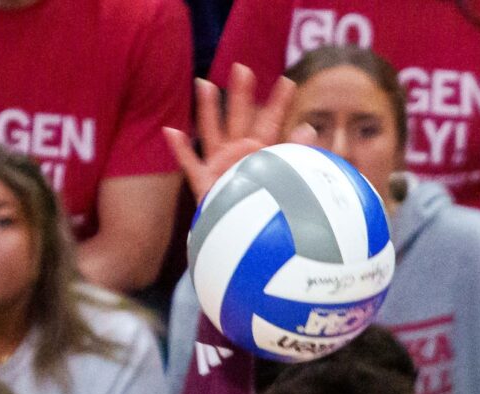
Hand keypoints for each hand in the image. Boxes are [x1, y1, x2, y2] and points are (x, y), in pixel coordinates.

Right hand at [165, 66, 302, 206]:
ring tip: (204, 84)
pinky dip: (180, 148)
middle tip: (243, 68)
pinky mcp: (205, 183)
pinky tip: (170, 130)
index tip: (287, 82)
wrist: (251, 240)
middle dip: (241, 94)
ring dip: (207, 109)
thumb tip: (309, 129)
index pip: (271, 123)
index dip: (278, 104)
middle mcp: (239, 154)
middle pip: (239, 118)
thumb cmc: (269, 211)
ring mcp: (220, 166)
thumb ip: (292, 152)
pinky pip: (189, 163)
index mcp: (260, 153)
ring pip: (212, 131)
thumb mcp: (284, 178)